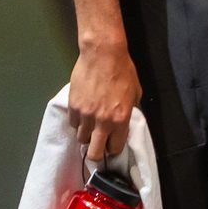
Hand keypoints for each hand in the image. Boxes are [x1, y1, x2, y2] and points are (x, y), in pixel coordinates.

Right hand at [68, 41, 140, 161]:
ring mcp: (85, 115)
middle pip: (94, 153)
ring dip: (87, 135)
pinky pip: (73, 124)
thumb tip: (125, 120)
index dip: (114, 149)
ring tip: (91, 126)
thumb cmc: (123, 71)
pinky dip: (78, 123)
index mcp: (120, 119)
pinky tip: (84, 114)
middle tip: (99, 145)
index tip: (113, 145)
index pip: (114, 148)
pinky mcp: (72, 107)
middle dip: (97, 153)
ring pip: (81, 139)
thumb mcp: (135, 92)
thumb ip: (130, 110)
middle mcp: (101, 121)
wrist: (102, 55)